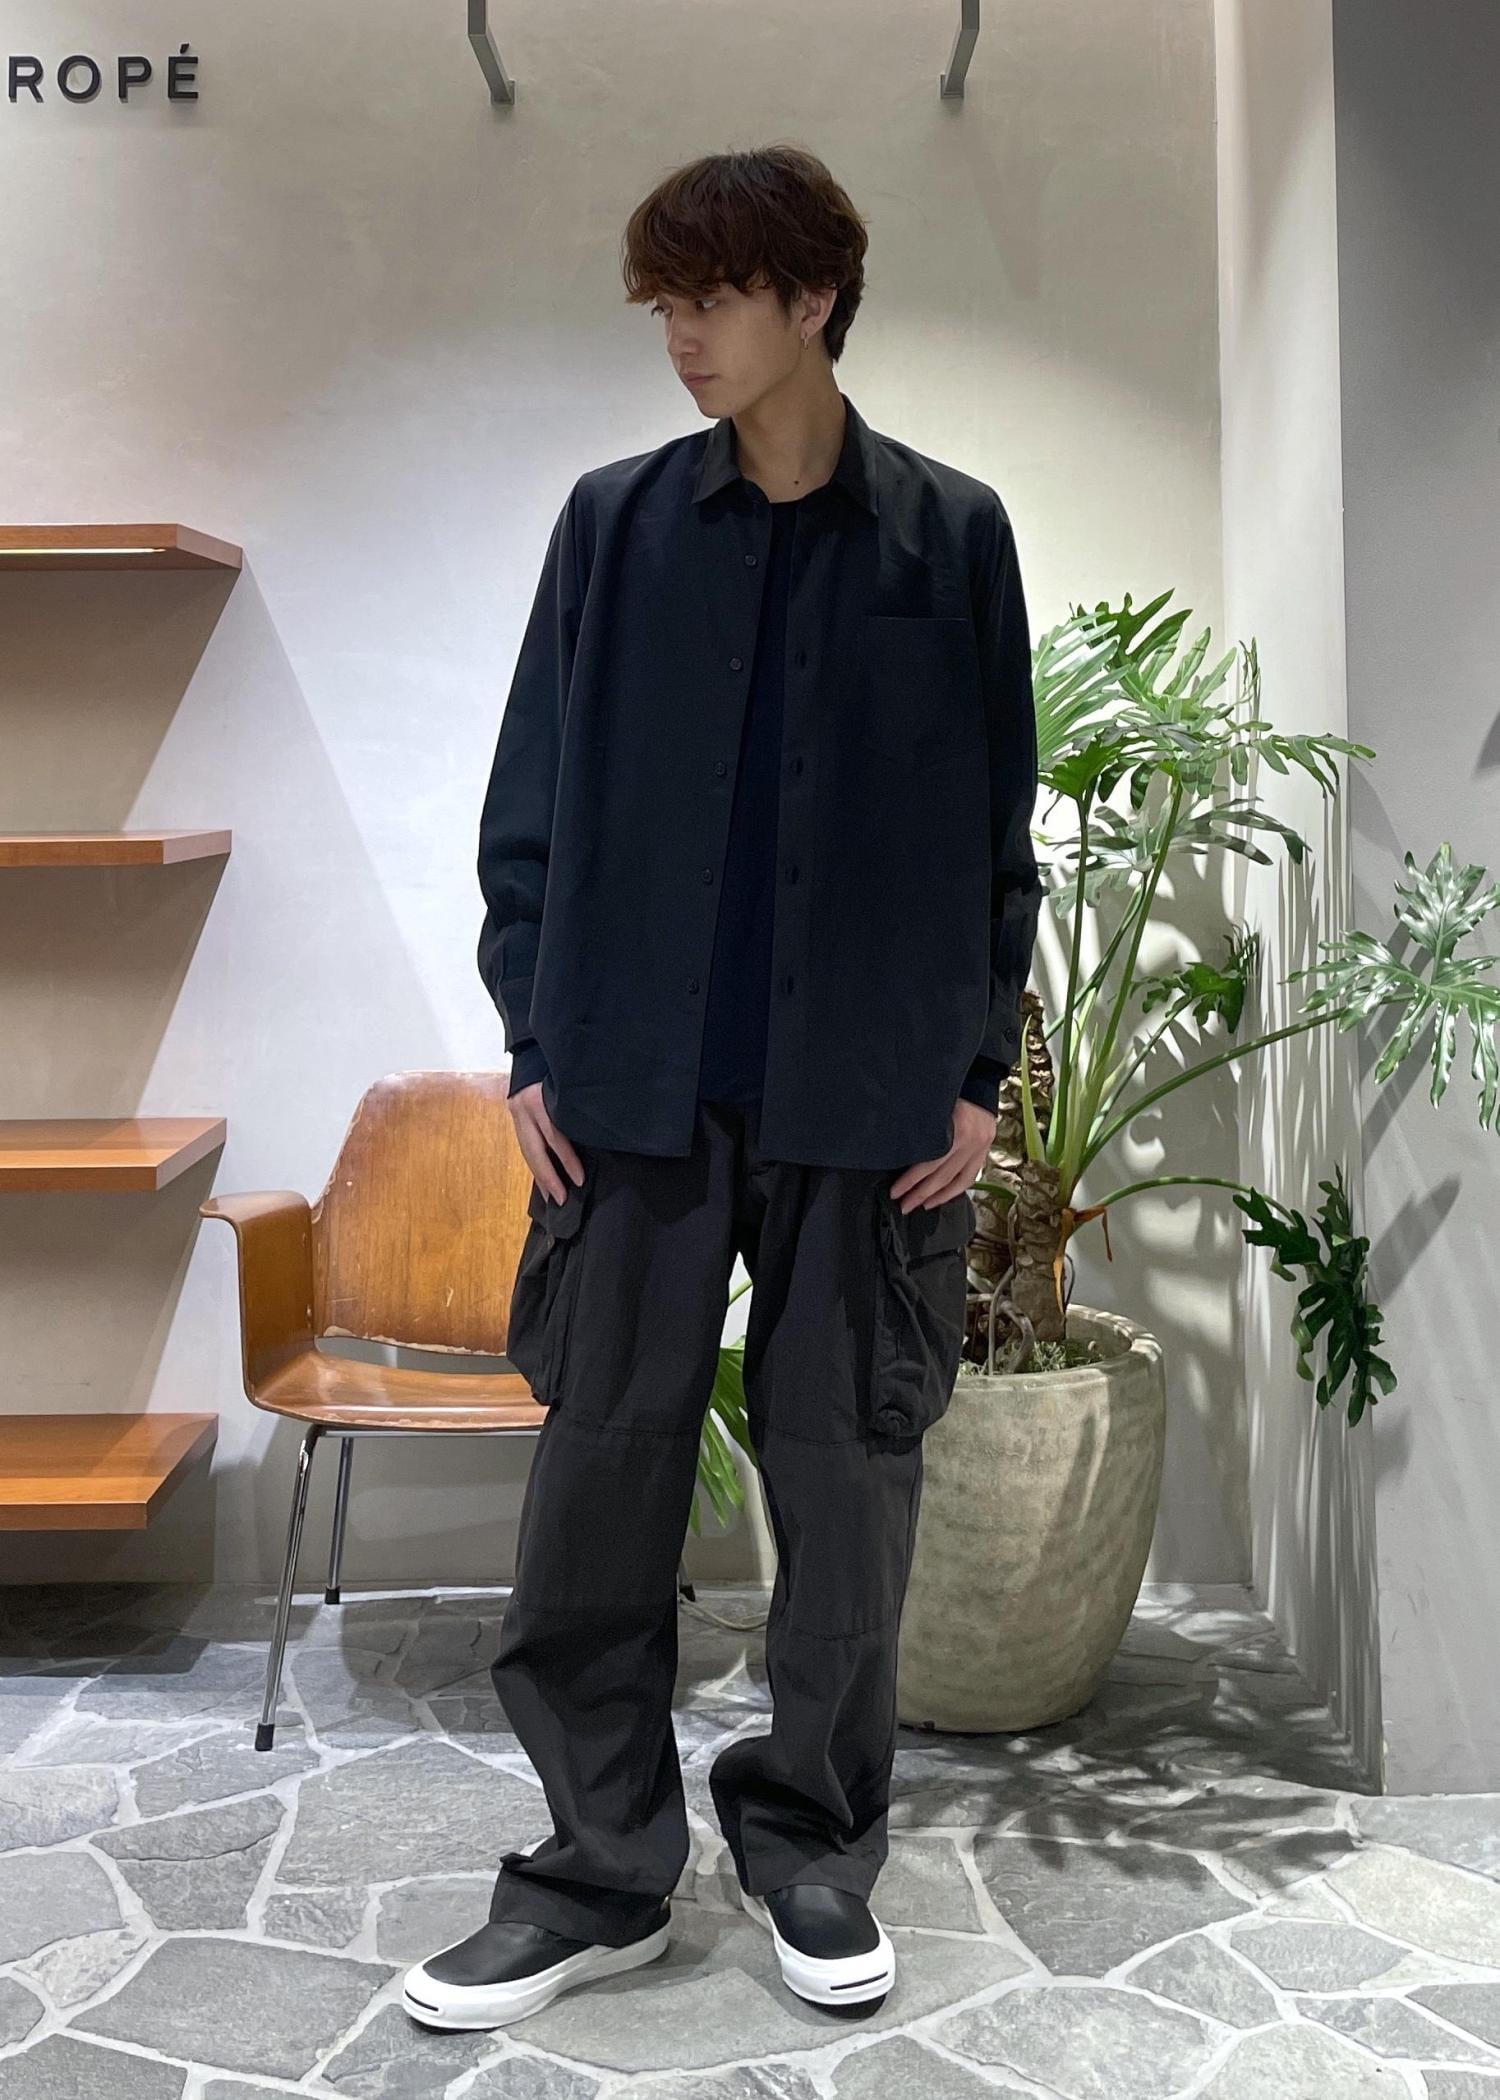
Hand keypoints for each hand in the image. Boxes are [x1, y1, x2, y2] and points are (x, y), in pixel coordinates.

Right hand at [506, 1077, 585, 1204]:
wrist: (533, 1047)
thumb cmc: (558, 1065)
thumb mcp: (569, 1083)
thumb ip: (576, 1108)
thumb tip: (594, 1140)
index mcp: (540, 1098)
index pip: (555, 1136)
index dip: (567, 1160)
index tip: (580, 1180)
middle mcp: (524, 1107)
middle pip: (535, 1150)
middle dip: (549, 1178)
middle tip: (561, 1200)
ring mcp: (517, 1111)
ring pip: (527, 1151)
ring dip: (540, 1176)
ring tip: (552, 1197)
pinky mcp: (515, 1115)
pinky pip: (525, 1146)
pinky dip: (535, 1164)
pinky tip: (544, 1180)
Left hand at [888, 1096, 993, 1213]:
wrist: (979, 1079)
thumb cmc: (952, 1089)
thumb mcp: (932, 1103)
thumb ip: (919, 1126)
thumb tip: (897, 1148)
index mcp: (954, 1128)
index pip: (928, 1163)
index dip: (910, 1180)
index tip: (895, 1191)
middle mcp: (968, 1140)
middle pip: (940, 1175)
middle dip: (919, 1193)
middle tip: (903, 1205)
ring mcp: (979, 1147)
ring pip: (955, 1181)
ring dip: (935, 1197)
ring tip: (918, 1206)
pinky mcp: (985, 1150)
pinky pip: (969, 1177)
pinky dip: (954, 1191)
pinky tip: (940, 1198)